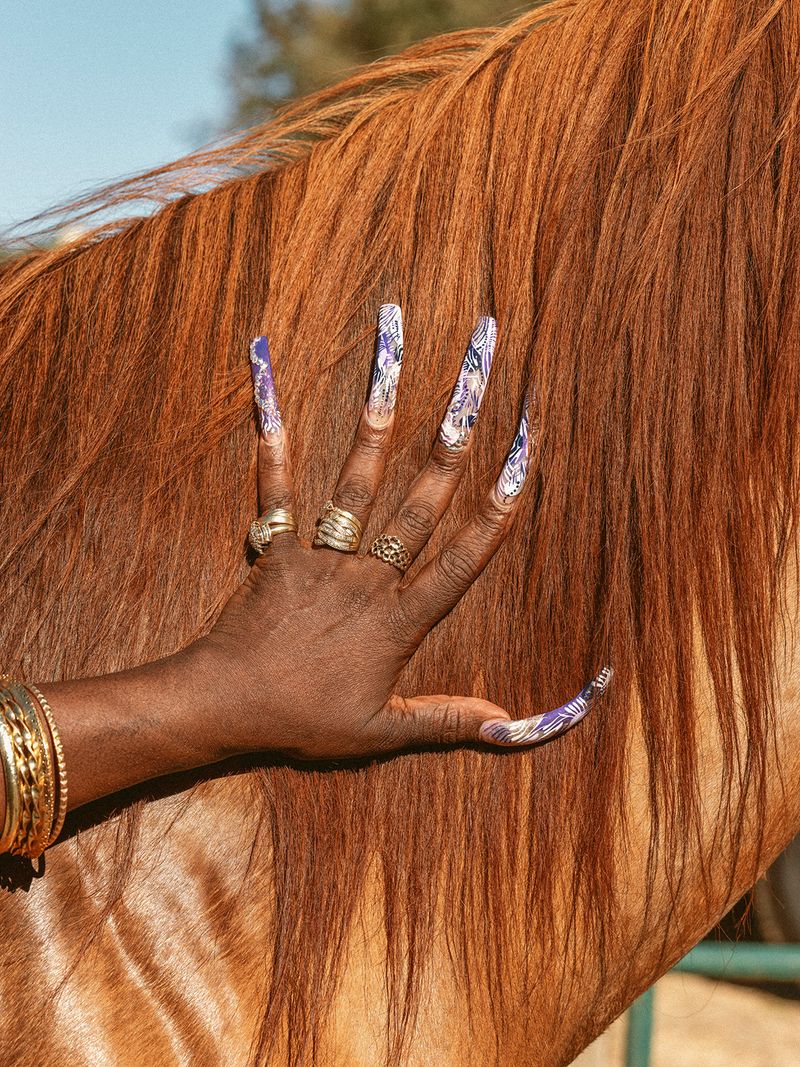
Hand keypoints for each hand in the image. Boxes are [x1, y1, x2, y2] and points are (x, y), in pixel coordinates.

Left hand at [197, 306, 609, 760]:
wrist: (228, 706)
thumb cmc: (305, 721)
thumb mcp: (382, 731)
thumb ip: (446, 719)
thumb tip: (510, 724)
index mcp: (398, 621)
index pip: (460, 561)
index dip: (495, 512)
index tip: (522, 461)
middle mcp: (367, 578)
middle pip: (419, 503)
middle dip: (454, 440)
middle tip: (475, 384)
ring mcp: (320, 559)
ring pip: (356, 483)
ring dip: (377, 421)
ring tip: (393, 363)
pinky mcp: (276, 550)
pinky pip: (275, 493)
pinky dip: (273, 445)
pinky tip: (271, 391)